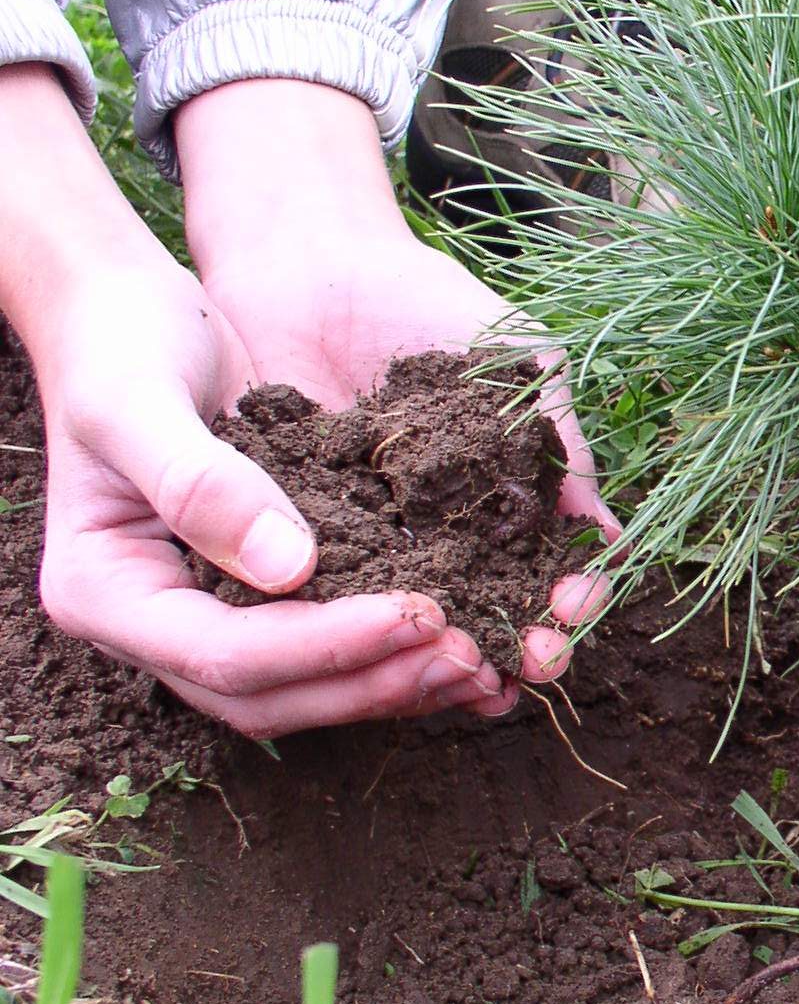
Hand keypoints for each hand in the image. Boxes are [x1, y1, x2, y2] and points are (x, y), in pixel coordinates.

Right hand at [0, 65, 499, 734]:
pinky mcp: (266, 580)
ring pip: (305, 683)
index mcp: (108, 592)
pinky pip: (330, 633)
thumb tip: (291, 569)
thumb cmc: (122, 344)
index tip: (418, 613)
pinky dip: (395, 642)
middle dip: (372, 681)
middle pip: (270, 693)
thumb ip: (201, 484)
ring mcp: (210, 608)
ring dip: (394, 679)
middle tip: (469, 655)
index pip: (224, 656)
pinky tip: (468, 629)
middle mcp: (158, 621)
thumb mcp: (140, 402)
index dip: (325, 647)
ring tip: (485, 662)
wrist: (126, 311)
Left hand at [178, 79, 616, 686]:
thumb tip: (607, 534)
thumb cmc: (431, 302)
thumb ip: (560, 439)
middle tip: (534, 666)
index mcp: (510, 491)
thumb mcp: (520, 359)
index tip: (575, 607)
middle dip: (523, 644)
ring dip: (454, 655)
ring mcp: (379, 537)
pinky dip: (362, 634)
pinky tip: (383, 656)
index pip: (553, 562)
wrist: (315, 264)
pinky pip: (337, 598)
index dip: (573, 593)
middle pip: (497, 606)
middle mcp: (449, 528)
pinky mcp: (306, 535)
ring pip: (424, 618)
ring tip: (472, 681)